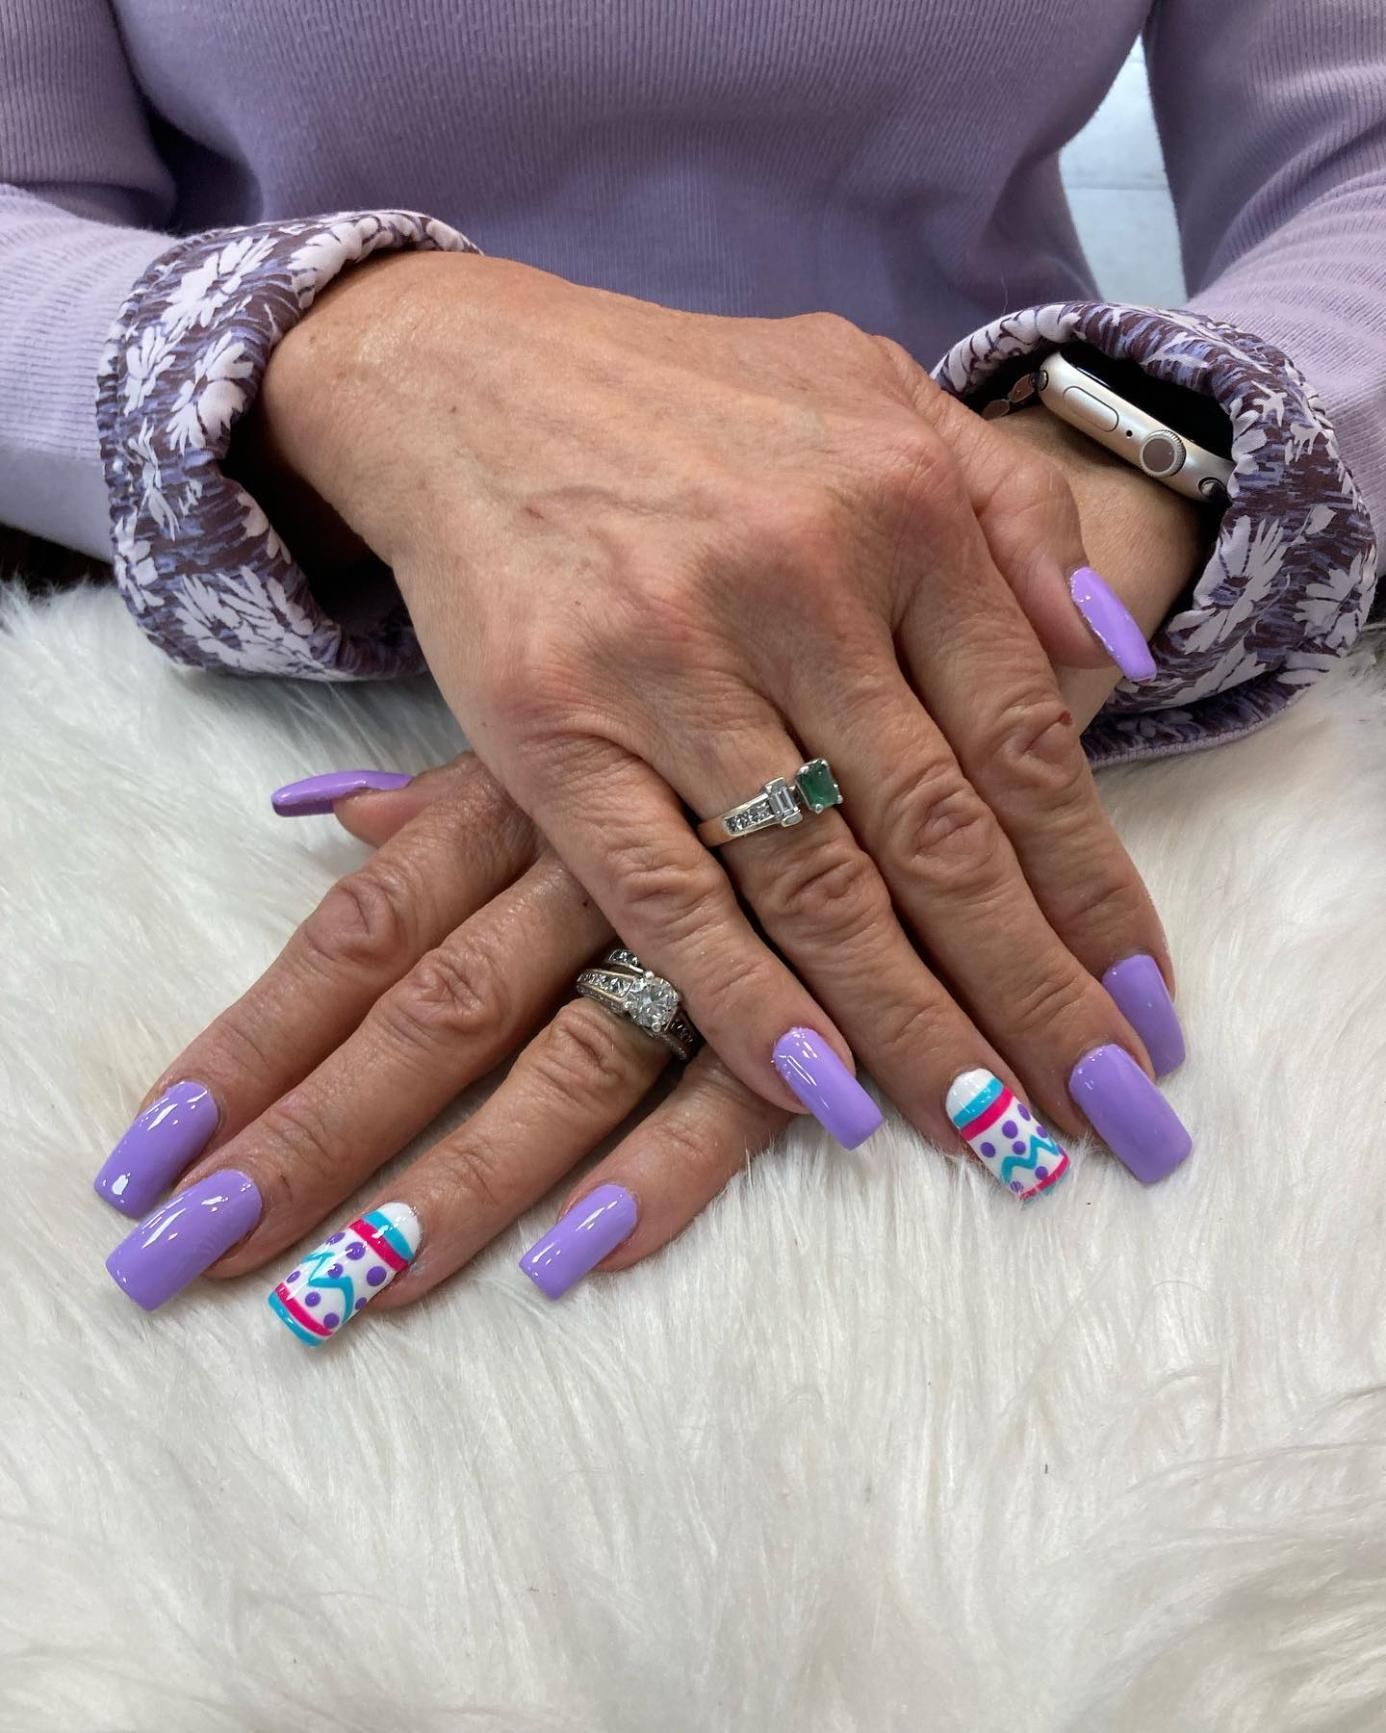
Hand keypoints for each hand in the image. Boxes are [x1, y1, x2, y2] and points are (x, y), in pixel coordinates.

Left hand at [98, 757, 791, 1326]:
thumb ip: (451, 796)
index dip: (252, 1043)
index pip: (357, 936)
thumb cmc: (711, 701)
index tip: (153, 1150)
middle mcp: (590, 869)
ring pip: (568, 1066)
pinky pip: (733, 1091)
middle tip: (197, 1255)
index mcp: (517, 800)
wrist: (904, 655)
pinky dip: (662, 1171)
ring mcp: (705, 935)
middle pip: (435, 1015)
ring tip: (357, 1287)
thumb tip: (325, 820)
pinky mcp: (811, 999)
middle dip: (316, 1138)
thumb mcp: (571, 721)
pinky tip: (579, 1257)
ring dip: (464, 1181)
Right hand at [249, 253, 1188, 1179]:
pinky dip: (745, 1002)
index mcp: (897, 506)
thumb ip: (1011, 505)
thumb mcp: (874, 391)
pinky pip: (666, 894)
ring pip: (819, 886)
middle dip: (1034, 993)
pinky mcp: (552, 730)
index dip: (1092, 890)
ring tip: (994, 1134)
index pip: (1026, 742)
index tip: (1145, 1005)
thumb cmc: (687, 404)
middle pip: (942, 838)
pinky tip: (821, 1093)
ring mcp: (668, 663)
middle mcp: (798, 585)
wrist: (466, 382)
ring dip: (914, 1029)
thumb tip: (1110, 658)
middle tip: (1109, 1114)